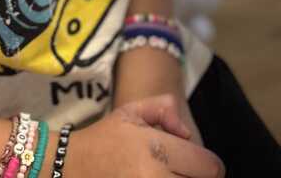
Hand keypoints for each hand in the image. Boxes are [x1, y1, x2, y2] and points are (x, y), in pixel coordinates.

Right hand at [66, 94, 223, 176]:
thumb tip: (186, 133)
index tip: (199, 163)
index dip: (210, 165)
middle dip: (196, 177)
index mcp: (156, 149)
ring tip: (171, 175)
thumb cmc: (105, 138)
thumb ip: (166, 109)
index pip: (209, 167)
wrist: (70, 167)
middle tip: (182, 170)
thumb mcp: (132, 111)